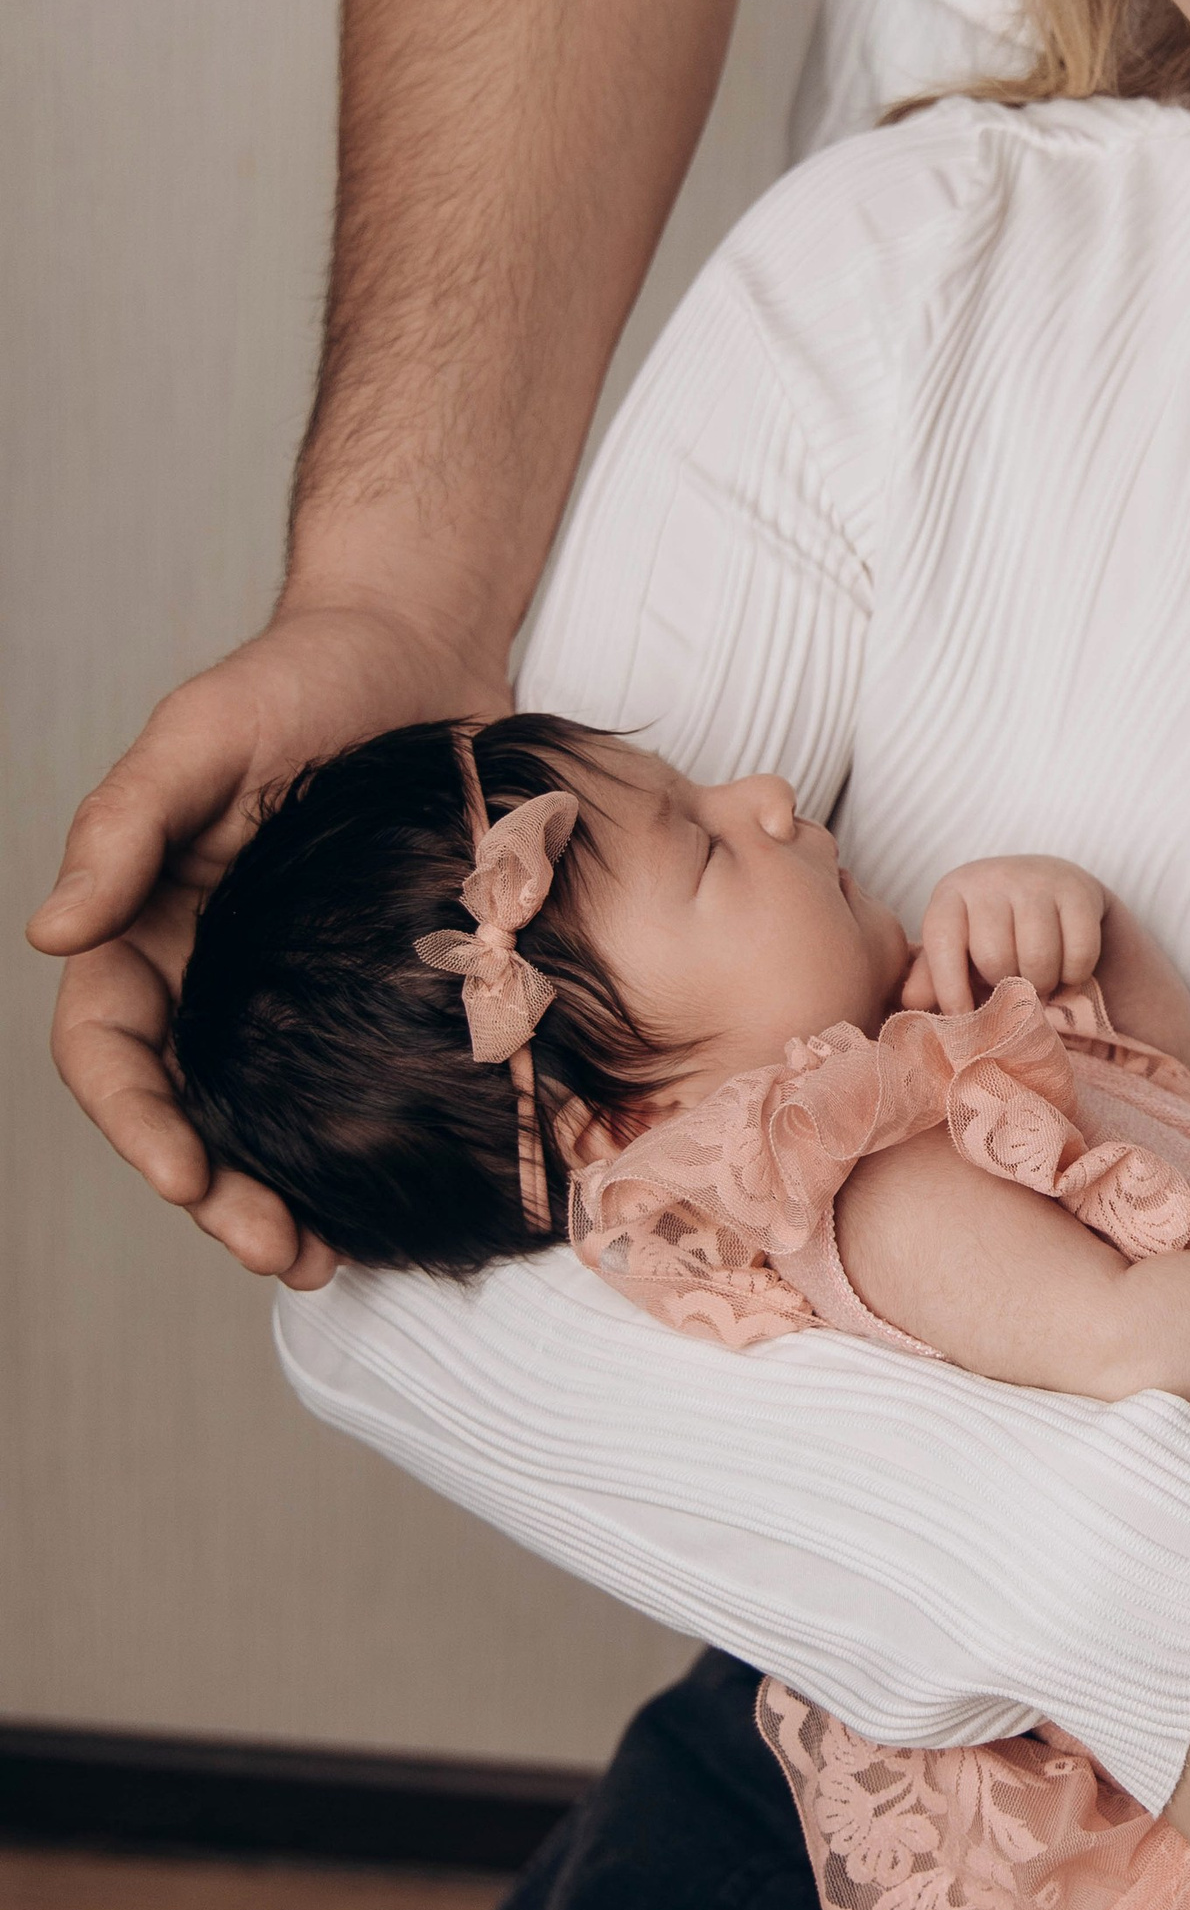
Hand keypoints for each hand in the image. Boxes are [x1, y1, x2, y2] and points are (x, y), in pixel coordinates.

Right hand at [29, 597, 509, 1283]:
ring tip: (326, 1262)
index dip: (135, 1123)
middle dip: (217, 1194)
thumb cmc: (297, 676)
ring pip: (271, 1119)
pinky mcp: (380, 988)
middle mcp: (210, 971)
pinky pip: (361, 1084)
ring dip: (286, 1197)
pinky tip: (401, 1198)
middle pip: (188, 1110)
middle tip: (279, 1252)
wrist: (420, 647)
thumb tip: (49, 933)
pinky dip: (367, 1148)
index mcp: (144, 926)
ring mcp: (296, 988)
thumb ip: (124, 827)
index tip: (186, 1174)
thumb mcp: (201, 735)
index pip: (109, 1050)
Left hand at [901, 855, 1108, 1012]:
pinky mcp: (1079, 890)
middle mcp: (991, 878)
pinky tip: (1067, 970)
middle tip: (1014, 989)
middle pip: (995, 958)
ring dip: (1042, 986)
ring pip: (1038, 959)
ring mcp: (1037, 880)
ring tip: (1039, 982)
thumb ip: (932, 975)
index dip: (950, 990)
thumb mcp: (958, 947)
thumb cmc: (994, 928)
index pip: (942, 944)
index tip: (965, 1020)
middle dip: (1006, 987)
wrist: (1049, 885)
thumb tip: (912, 1001)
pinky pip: (1079, 954)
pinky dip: (1074, 976)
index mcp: (952, 893)